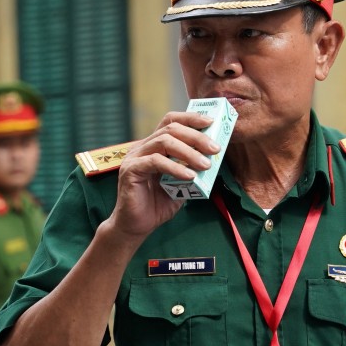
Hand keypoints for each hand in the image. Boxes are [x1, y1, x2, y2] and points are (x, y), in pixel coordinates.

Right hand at [109, 111, 220, 238]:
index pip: (170, 121)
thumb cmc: (157, 204)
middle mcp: (142, 147)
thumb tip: (213, 158)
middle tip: (215, 149)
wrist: (136, 227)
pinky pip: (155, 161)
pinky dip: (175, 167)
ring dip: (189, 152)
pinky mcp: (130, 170)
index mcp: (153, 146)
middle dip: (196, 137)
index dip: (190, 119)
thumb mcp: (181, 183)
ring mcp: (134, 157)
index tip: (210, 122)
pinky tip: (189, 176)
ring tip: (205, 165)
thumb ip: (192, 169)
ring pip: (164, 141)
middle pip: (170, 128)